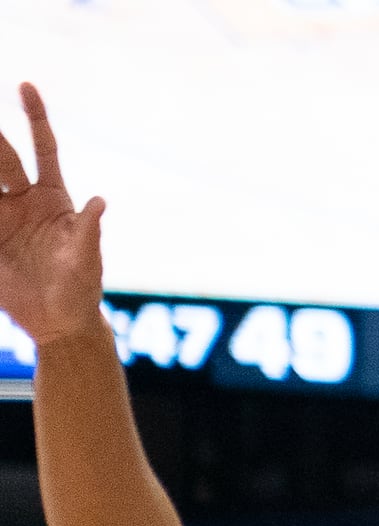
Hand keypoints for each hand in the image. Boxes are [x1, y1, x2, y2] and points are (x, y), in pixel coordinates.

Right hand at [0, 86, 106, 348]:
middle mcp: (22, 199)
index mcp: (53, 197)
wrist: (58, 320)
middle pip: (1, 158)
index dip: (35, 116)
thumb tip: (100, 202)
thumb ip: (88, 231)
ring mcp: (0, 215)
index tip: (25, 85)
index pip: (43, 147)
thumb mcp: (86, 260)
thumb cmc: (80, 287)